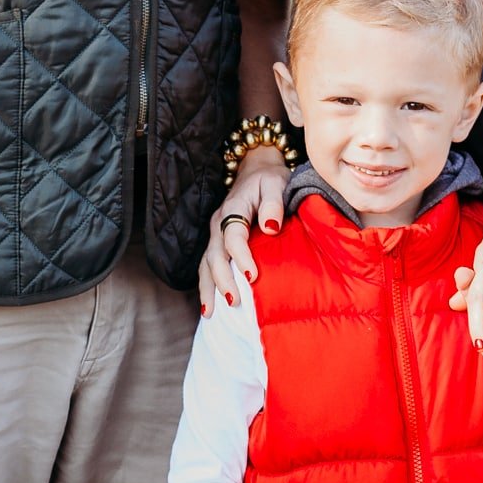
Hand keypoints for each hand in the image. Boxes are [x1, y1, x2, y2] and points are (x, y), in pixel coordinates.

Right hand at [198, 147, 290, 313]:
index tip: (252, 277)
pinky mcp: (217, 242)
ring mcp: (215, 233)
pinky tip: (209, 307)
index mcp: (234, 207)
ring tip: (211, 312)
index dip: (241, 256)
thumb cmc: (270, 179)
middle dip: (222, 279)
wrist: (256, 170)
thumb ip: (274, 203)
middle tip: (234, 302)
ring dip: (208, 287)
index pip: (233, 234)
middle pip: (215, 254)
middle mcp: (219, 222)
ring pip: (206, 263)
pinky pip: (207, 266)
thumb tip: (271, 227)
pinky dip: (206, 286)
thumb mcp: (276, 183)